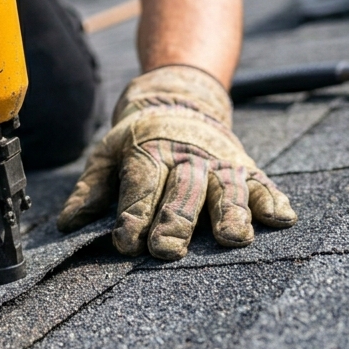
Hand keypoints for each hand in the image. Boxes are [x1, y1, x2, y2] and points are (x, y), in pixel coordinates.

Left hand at [57, 65, 295, 258]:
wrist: (179, 98)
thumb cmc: (138, 139)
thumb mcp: (107, 155)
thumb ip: (90, 190)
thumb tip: (66, 225)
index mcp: (148, 154)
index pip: (140, 186)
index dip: (132, 214)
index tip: (125, 240)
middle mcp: (186, 158)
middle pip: (182, 191)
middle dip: (174, 221)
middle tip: (168, 250)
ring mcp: (219, 162)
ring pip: (226, 189)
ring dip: (230, 213)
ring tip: (233, 238)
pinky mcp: (245, 167)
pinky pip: (263, 184)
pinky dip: (273, 200)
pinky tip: (282, 219)